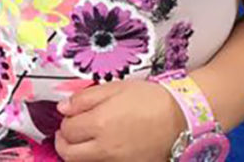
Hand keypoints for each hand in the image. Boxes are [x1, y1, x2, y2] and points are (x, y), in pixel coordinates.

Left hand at [55, 80, 183, 161]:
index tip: (71, 116)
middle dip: (64, 142)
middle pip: (69, 153)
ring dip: (78, 152)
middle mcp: (105, 147)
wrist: (181, 118)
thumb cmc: (150, 100)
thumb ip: (85, 98)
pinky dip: (97, 158)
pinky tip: (104, 146)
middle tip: (69, 133)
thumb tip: (63, 108)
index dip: (66, 121)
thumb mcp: (115, 88)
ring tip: (85, 139)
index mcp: (99, 123)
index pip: (67, 130)